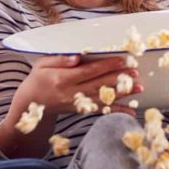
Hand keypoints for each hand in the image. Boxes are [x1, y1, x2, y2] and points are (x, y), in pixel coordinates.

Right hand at [15, 55, 141, 115]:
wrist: (30, 103)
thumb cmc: (37, 79)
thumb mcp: (42, 64)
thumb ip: (59, 59)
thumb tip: (77, 57)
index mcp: (62, 79)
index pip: (88, 71)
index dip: (106, 66)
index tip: (121, 60)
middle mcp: (71, 93)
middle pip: (99, 85)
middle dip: (119, 78)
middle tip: (135, 73)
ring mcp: (77, 104)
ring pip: (103, 98)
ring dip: (122, 94)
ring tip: (138, 88)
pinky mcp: (81, 110)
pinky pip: (101, 111)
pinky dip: (116, 112)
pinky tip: (130, 112)